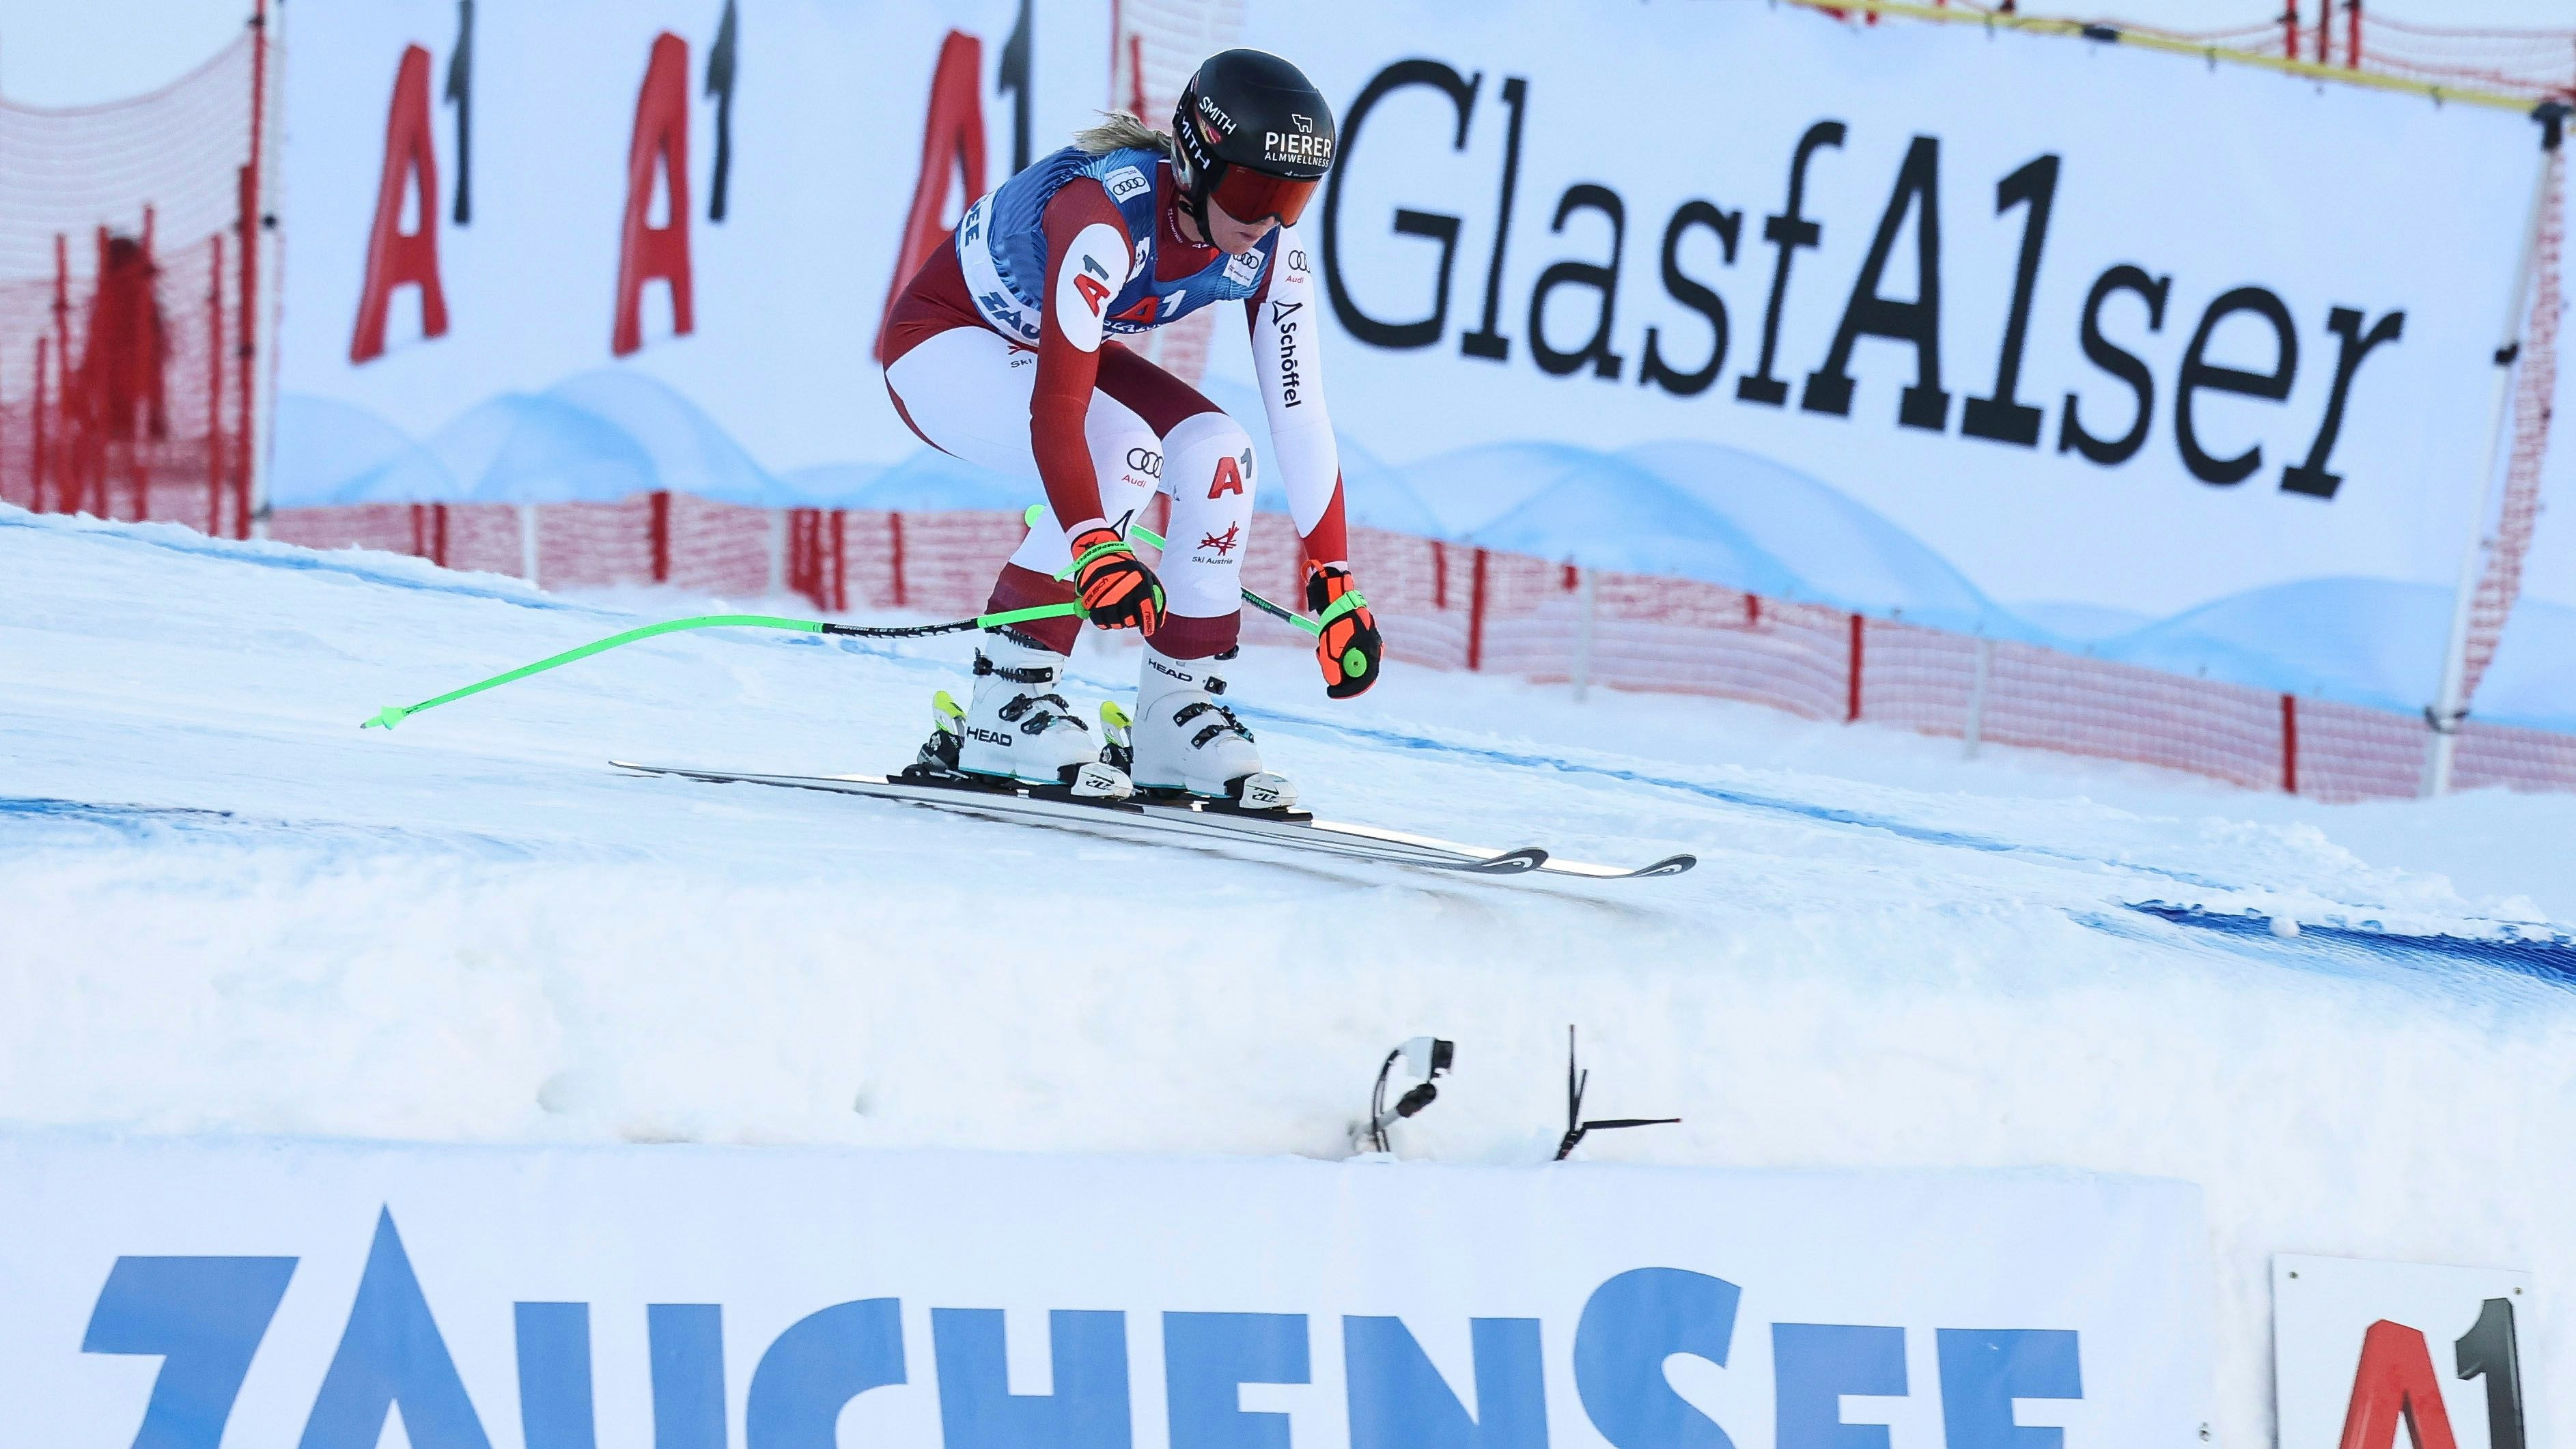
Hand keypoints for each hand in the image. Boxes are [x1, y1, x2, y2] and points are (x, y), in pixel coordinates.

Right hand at [1070, 526, 1165, 632]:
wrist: (1101, 553)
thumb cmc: (1128, 568)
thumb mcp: (1147, 576)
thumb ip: (1156, 597)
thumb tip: (1159, 621)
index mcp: (1140, 583)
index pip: (1147, 610)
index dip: (1149, 624)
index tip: (1148, 631)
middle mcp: (1124, 590)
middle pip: (1130, 620)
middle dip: (1132, 623)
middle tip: (1132, 619)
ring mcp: (1106, 595)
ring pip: (1115, 623)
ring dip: (1118, 623)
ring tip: (1119, 616)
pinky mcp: (1092, 599)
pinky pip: (1099, 621)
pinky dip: (1104, 623)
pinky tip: (1108, 618)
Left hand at [1305, 562, 1380, 698]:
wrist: (1337, 598)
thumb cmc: (1336, 623)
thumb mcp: (1330, 649)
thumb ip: (1332, 669)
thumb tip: (1334, 683)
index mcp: (1370, 653)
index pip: (1364, 681)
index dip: (1347, 691)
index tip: (1331, 693)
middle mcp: (1373, 650)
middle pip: (1357, 674)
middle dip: (1338, 674)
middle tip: (1324, 669)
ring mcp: (1368, 644)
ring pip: (1351, 663)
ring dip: (1334, 661)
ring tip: (1320, 650)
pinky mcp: (1360, 639)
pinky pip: (1349, 653)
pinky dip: (1336, 653)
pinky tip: (1325, 643)